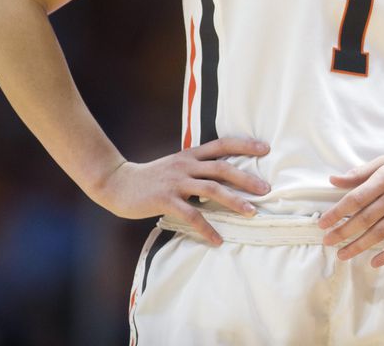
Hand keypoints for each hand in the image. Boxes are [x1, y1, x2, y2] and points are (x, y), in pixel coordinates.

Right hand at [93, 137, 270, 244]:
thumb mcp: (176, 165)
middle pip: (222, 168)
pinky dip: (206, 228)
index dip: (244, 144)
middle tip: (266, 189)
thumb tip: (224, 176)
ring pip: (211, 189)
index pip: (222, 144)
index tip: (266, 148)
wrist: (116, 183)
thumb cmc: (150, 177)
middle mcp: (185, 165)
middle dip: (246, 178)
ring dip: (234, 201)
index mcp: (190, 155)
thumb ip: (197, 167)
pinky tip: (217, 239)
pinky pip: (191, 214)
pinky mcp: (164, 200)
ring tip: (251, 213)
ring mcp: (175, 182)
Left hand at [319, 144, 383, 266]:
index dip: (337, 213)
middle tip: (327, 242)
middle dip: (343, 232)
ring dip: (359, 246)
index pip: (356, 198)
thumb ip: (361, 172)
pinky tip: (375, 262)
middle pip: (365, 218)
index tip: (323, 223)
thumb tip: (334, 179)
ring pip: (381, 233)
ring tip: (343, 254)